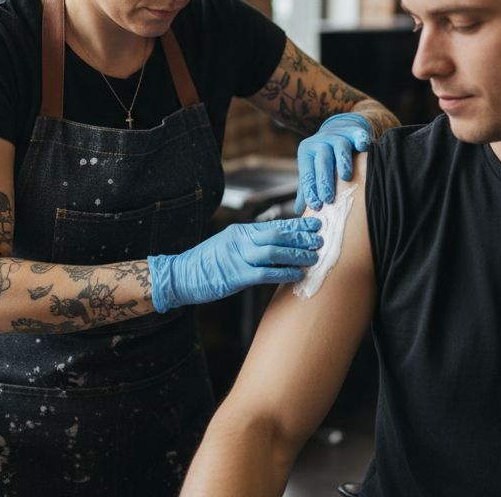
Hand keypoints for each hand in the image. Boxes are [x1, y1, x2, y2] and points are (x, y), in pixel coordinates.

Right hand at [148, 217, 321, 312]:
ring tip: (314, 257)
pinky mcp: (235, 276)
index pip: (273, 225)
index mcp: (240, 232)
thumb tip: (276, 246)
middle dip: (301, 237)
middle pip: (277, 235)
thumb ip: (249, 244)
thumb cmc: (206, 264)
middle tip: (320, 239)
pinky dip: (283, 272)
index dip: (296, 226)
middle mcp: (240, 241)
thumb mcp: (228, 246)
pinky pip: (265, 273)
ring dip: (296, 254)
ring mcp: (237, 258)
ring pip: (273, 251)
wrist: (180, 276)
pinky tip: (297, 274)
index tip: (314, 225)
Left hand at [295, 112, 371, 211]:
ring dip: (342, 162)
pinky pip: (358, 134)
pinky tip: (363, 146)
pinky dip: (361, 140)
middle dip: (324, 180)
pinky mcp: (354, 131)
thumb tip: (299, 211)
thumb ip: (307, 187)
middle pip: (322, 160)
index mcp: (307, 152)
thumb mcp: (312, 168)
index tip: (315, 205)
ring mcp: (338, 135)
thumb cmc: (324, 156)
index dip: (310, 190)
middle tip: (328, 198)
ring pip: (340, 147)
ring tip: (346, 177)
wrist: (339, 129)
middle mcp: (320, 142)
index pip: (307, 173)